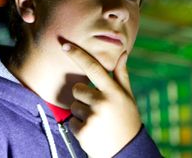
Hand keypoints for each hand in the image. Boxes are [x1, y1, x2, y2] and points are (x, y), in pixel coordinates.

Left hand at [62, 43, 141, 157]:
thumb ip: (121, 75)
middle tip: (98, 109)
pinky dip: (79, 127)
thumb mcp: (127, 98)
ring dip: (81, 113)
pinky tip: (92, 132)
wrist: (127, 153)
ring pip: (73, 105)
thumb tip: (122, 53)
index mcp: (114, 92)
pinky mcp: (83, 131)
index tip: (64, 45)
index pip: (93, 67)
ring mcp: (92, 117)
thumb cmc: (127, 121)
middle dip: (83, 97)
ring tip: (97, 122)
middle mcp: (103, 102)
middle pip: (77, 88)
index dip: (78, 54)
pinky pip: (71, 121)